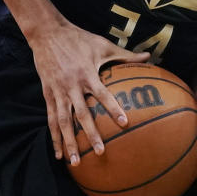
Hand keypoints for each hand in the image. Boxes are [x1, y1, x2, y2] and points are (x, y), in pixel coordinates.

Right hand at [29, 21, 149, 165]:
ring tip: (75, 162)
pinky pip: (51, 119)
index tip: (124, 122)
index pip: (102, 94)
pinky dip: (54, 137)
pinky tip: (59, 154)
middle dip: (91, 134)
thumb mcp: (103, 45)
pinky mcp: (47, 95)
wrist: (46, 33)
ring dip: (69, 143)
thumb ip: (126, 55)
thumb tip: (149, 57)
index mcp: (87, 73)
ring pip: (63, 122)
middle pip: (82, 114)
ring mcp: (58, 92)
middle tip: (101, 152)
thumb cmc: (79, 38)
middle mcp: (71, 85)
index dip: (113, 108)